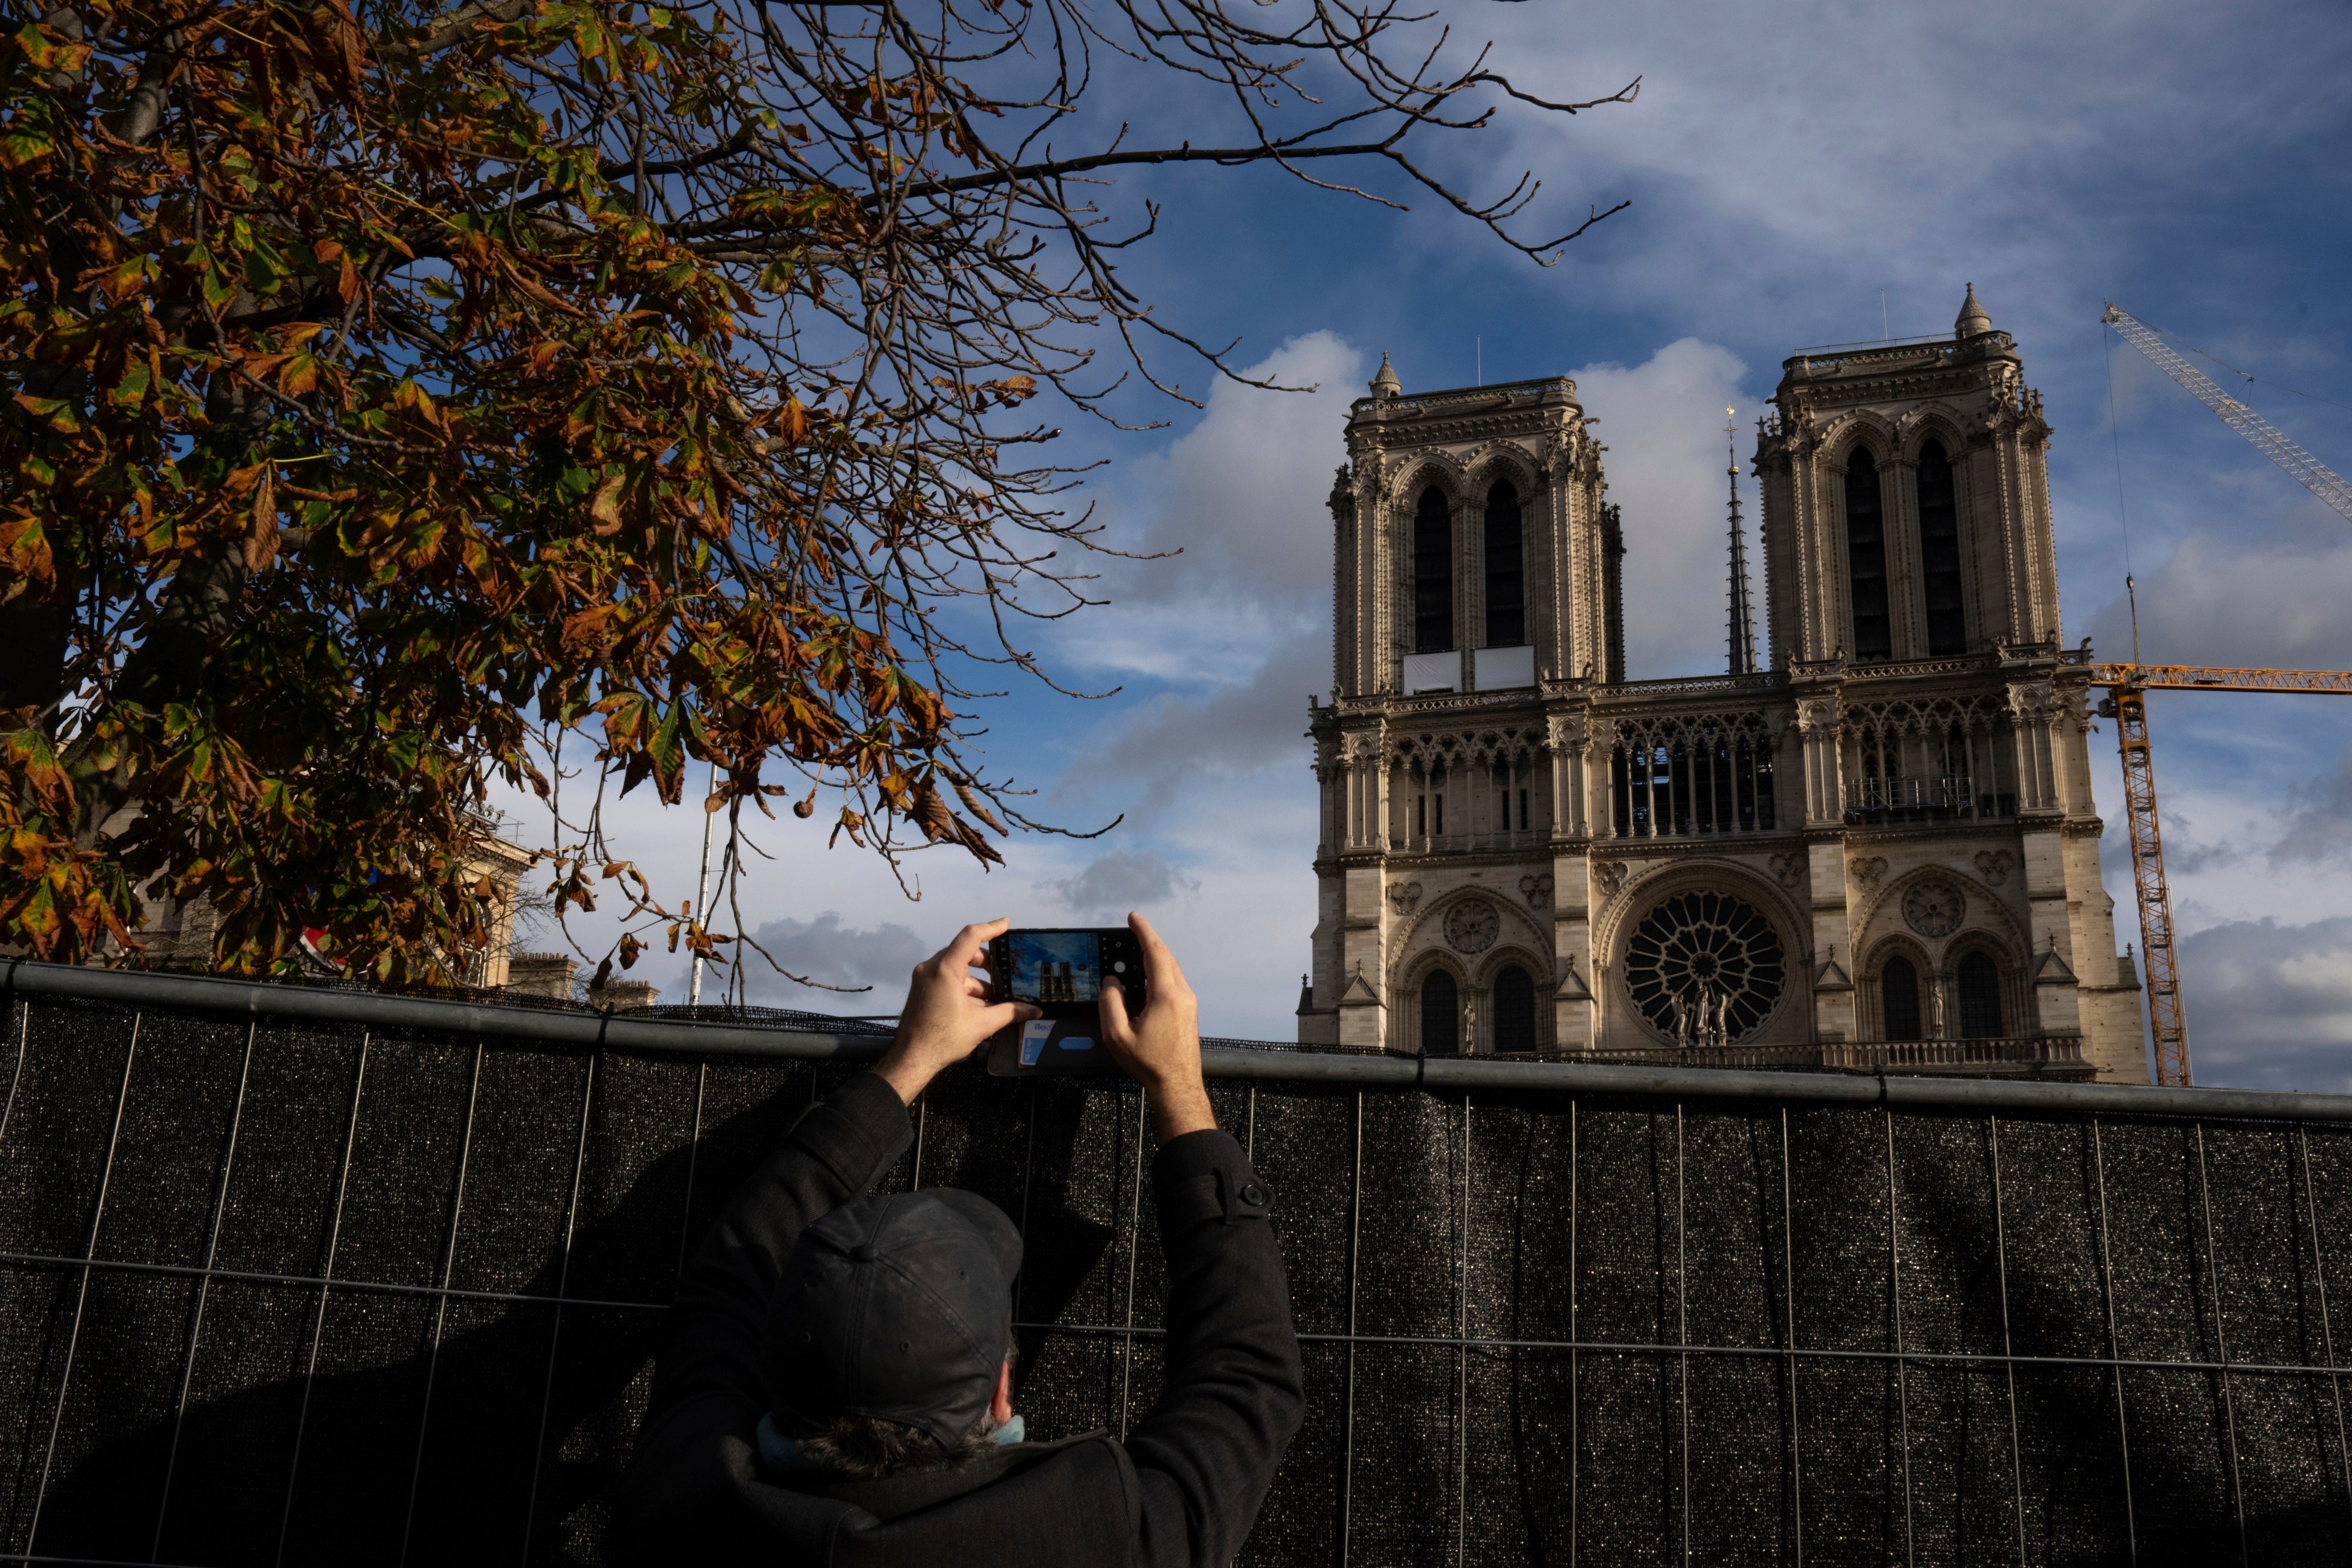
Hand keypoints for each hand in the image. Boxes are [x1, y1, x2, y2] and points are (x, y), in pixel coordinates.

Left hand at [874, 918, 1035, 1105]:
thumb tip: (1034, 1010)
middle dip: (987, 963)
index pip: (970, 936)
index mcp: (945, 969)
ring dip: (977, 981)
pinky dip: (964, 988)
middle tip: (1005, 973)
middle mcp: (931, 968)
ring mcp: (924, 978)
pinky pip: (947, 979)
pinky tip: (979, 1007)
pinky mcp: (922, 988)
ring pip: (957, 968)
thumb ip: (1010, 1013)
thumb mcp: (981, 1025)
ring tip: (995, 1000)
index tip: (1006, 924)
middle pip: (964, 952)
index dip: (991, 928)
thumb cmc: (942, 1040)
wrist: (911, 1058)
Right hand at [1098, 913, 1214, 1143]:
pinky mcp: (1190, 1011)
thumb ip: (1111, 1003)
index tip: (1133, 918)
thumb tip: (1112, 981)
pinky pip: (1175, 981)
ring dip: (1155, 957)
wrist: (1178, 1085)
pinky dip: (1161, 971)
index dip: (1143, 932)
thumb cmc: (1149, 1063)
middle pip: (1166, 957)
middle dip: (1148, 941)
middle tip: (1131, 931)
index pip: (1154, 953)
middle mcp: (1182, 994)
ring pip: (1172, 969)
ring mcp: (1189, 1002)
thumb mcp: (1117, 1036)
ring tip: (1136, 953)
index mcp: (1166, 996)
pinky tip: (1148, 978)